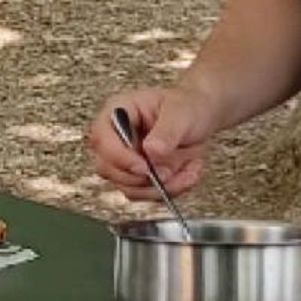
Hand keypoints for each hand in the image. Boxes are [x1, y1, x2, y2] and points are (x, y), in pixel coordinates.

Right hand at [87, 87, 218, 200]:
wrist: (199, 118)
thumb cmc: (186, 107)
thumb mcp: (181, 113)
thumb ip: (167, 132)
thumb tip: (151, 151)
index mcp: (118, 112)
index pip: (101, 138)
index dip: (119, 157)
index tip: (144, 167)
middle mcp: (115, 138)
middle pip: (107, 168)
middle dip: (140, 178)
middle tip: (169, 173)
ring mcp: (124, 160)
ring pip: (127, 187)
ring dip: (159, 187)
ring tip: (187, 172)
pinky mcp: (137, 177)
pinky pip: (146, 194)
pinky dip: (168, 191)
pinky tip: (187, 174)